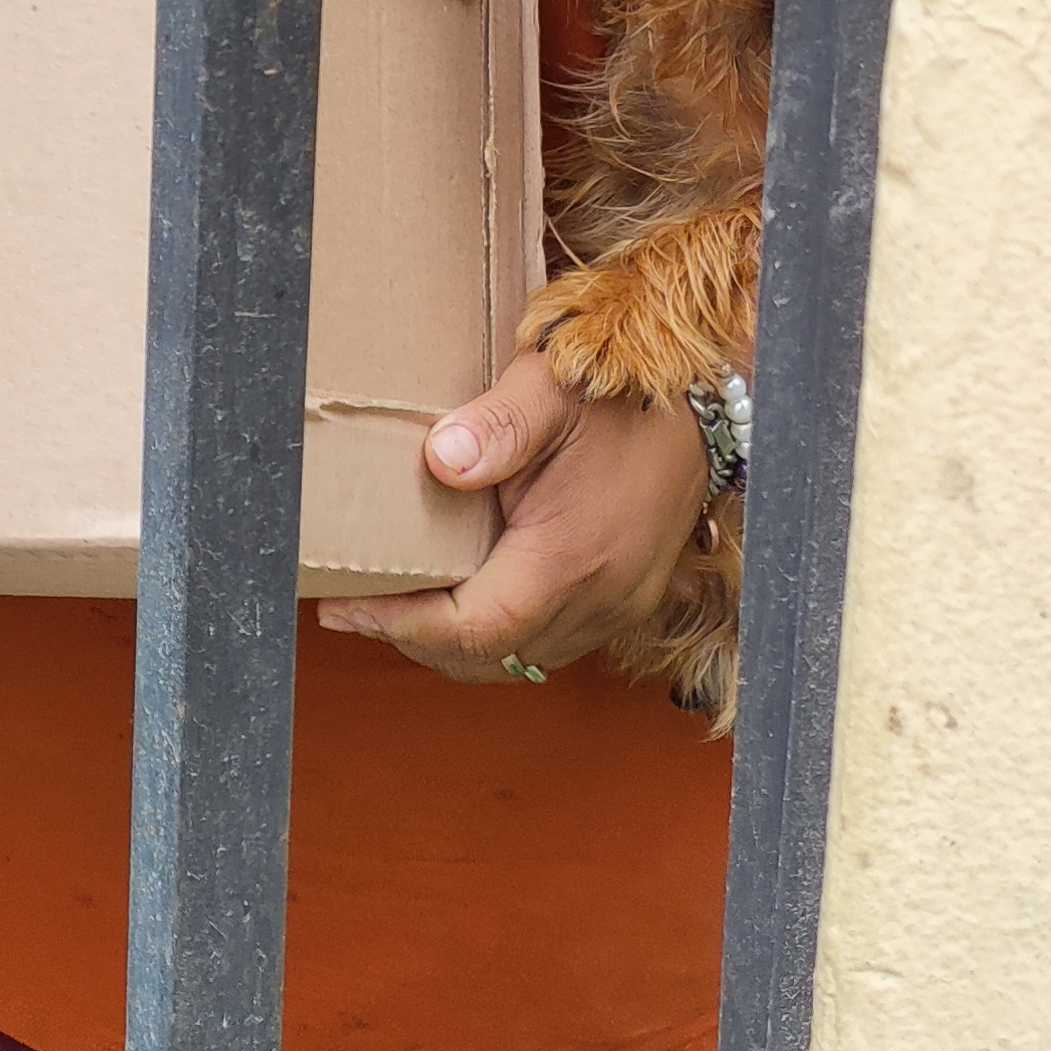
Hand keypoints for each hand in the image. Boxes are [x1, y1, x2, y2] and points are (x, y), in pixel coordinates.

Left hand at [317, 351, 707, 680]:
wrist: (708, 410)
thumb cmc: (624, 396)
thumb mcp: (553, 389)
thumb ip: (499, 424)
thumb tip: (442, 460)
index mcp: (570, 557)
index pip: (474, 629)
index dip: (400, 626)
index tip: (343, 607)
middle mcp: (597, 600)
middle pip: (489, 658)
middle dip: (415, 640)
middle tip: (354, 606)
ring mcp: (615, 608)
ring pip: (519, 660)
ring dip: (454, 643)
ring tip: (396, 604)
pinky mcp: (624, 603)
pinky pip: (548, 643)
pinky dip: (498, 634)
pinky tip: (463, 594)